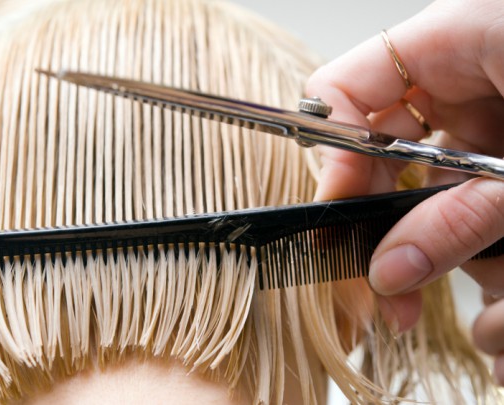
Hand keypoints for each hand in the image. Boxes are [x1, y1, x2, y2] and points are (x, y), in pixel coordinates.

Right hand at [306, 0, 503, 383]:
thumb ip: (463, 212)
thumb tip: (390, 268)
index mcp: (464, 42)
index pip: (350, 87)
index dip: (333, 150)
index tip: (340, 215)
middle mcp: (472, 86)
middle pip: (387, 157)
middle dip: (388, 232)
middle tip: (389, 291)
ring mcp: (496, 130)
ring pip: (441, 203)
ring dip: (458, 270)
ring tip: (495, 325)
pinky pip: (486, 220)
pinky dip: (499, 278)